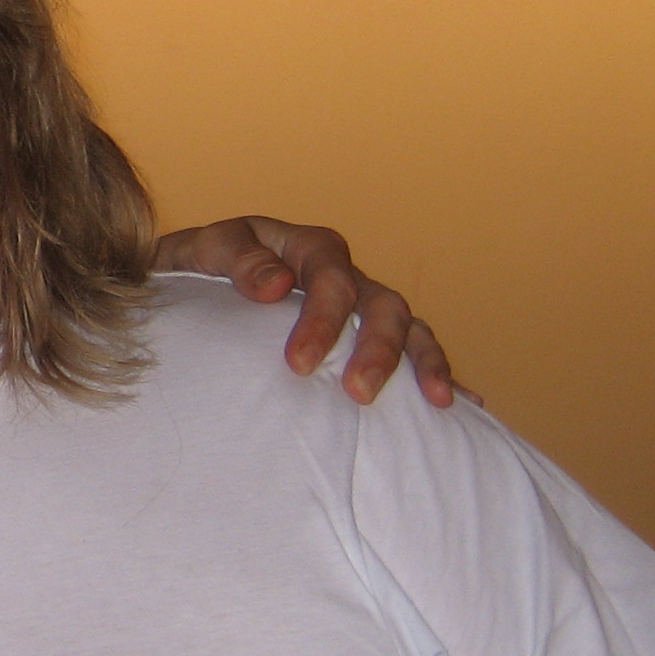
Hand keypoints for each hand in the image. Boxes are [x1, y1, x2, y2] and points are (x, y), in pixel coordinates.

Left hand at [151, 216, 468, 406]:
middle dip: (378, 349)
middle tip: (358, 395)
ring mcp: (361, 308)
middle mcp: (344, 275)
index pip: (329, 278)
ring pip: (410, 326)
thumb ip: (235, 258)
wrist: (191, 285)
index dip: (321, 320)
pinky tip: (463, 408)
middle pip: (382, 304)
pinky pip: (415, 354)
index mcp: (306, 248)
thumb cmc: (195, 268)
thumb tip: (278, 284)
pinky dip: (440, 374)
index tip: (298, 364)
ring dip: (424, 362)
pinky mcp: (366, 340)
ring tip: (437, 402)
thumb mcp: (202, 251)